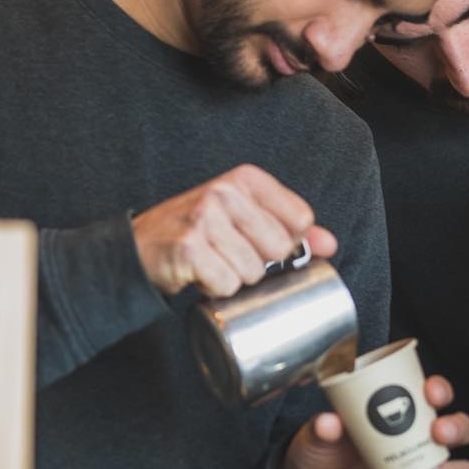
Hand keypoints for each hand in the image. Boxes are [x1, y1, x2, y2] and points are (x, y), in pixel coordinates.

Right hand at [133, 164, 336, 296]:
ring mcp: (205, 218)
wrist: (138, 248)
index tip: (256, 240)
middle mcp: (224, 191)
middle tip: (227, 254)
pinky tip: (198, 274)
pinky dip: (214, 290)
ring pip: (253, 271)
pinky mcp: (190, 247)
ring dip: (233, 278)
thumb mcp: (243, 219)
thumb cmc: (195, 233)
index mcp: (244, 179)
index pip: (300, 218)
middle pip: (279, 248)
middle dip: (257, 263)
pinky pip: (226, 285)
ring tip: (211, 263)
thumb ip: (289, 228)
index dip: (285, 241)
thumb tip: (330, 244)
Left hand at [281, 375, 468, 468]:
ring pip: (459, 468)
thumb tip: (329, 422)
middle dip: (457, 427)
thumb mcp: (315, 436)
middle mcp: (417, 441)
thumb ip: (322, 428)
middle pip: (459, 430)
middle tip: (438, 429)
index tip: (429, 390)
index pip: (433, 396)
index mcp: (400, 414)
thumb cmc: (320, 454)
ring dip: (453, 467)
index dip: (439, 390)